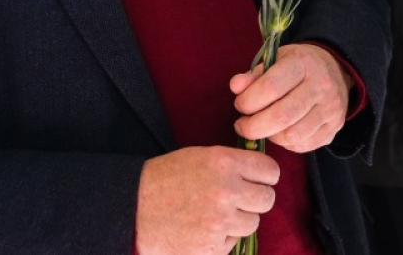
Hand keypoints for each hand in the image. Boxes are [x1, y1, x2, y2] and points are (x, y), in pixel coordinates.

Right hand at [135, 146, 279, 254]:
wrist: (132, 208)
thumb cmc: (165, 179)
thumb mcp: (199, 157)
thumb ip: (233, 164)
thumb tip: (262, 174)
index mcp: (224, 162)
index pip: (270, 171)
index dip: (264, 177)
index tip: (256, 180)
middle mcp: (226, 191)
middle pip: (267, 199)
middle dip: (254, 200)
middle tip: (236, 200)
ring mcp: (219, 222)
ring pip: (252, 223)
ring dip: (238, 221)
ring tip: (213, 214)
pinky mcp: (211, 247)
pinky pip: (232, 242)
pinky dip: (221, 238)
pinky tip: (202, 229)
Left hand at [231, 44, 352, 153]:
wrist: (335, 72)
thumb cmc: (297, 66)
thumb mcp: (275, 60)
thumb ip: (253, 75)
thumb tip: (236, 87)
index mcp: (304, 64)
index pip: (271, 87)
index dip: (248, 101)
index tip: (239, 105)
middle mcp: (322, 87)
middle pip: (281, 117)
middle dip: (253, 127)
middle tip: (242, 125)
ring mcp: (330, 110)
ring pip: (291, 136)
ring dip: (269, 136)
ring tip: (262, 127)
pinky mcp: (333, 130)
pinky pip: (302, 145)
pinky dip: (284, 143)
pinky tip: (279, 131)